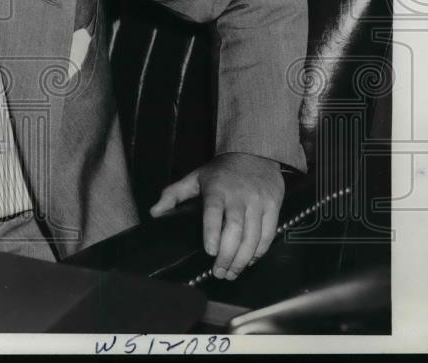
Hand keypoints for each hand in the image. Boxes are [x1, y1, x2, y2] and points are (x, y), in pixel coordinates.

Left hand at [149, 152, 283, 280]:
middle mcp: (239, 196)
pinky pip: (268, 233)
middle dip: (228, 255)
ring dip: (243, 259)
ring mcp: (258, 201)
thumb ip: (173, 195)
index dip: (212, 232)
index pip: (214, 212)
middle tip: (218, 272)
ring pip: (254, 235)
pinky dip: (259, 251)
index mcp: (217, 189)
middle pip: (236, 229)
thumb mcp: (195, 177)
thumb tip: (154, 213)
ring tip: (231, 273)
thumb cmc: (220, 171)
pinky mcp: (274, 206)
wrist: (254, 154)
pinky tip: (249, 261)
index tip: (209, 251)